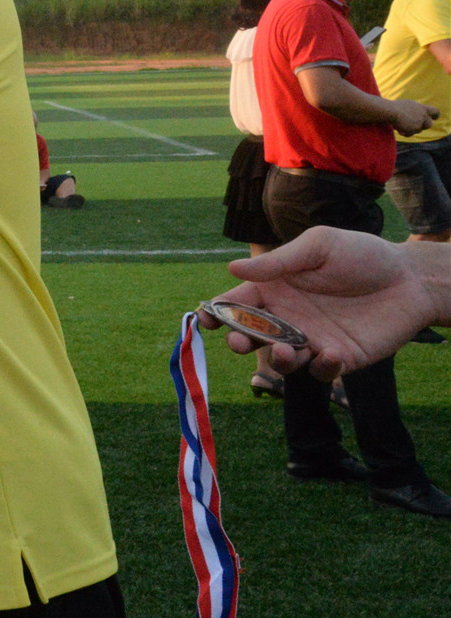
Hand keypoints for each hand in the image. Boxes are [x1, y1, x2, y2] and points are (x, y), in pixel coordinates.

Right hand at [202, 227, 445, 379]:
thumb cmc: (363, 255)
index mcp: (276, 288)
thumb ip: (278, 261)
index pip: (237, 302)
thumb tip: (232, 268)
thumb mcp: (319, 246)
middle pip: (251, 335)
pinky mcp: (339, 358)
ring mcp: (312, 339)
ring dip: (276, 359)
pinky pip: (320, 371)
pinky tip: (331, 353)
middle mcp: (288, 316)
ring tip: (285, 350)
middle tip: (239, 341)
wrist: (411, 280)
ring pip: (281, 359)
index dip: (217, 312)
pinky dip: (320, 367)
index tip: (206, 320)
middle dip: (239, 340)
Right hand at [390, 98, 439, 136]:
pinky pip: (409, 134)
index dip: (434, 116)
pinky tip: (397, 128)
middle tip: (413, 124)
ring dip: (410, 129)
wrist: (390, 111)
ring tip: (400, 124)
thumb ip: (415, 110)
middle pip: (429, 124)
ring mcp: (419, 123)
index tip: (431, 118)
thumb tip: (415, 116)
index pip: (436, 112)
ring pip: (418, 130)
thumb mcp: (408, 105)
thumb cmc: (395, 106)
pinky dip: (404, 132)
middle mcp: (423, 116)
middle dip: (422, 126)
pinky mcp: (413, 129)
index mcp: (423, 108)